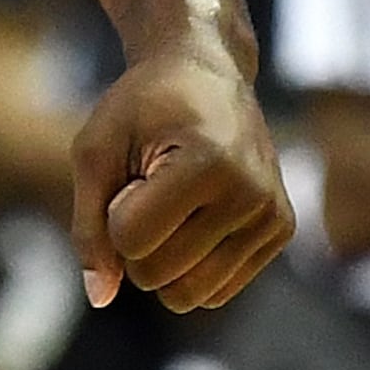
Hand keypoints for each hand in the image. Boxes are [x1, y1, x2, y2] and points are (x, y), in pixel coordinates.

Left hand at [68, 24, 292, 311]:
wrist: (206, 71)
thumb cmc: (141, 106)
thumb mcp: (95, 150)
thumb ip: (88, 225)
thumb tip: (100, 298)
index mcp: (206, 162)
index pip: (129, 238)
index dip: (112, 210)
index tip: (131, 169)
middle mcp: (251, 193)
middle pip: (157, 274)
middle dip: (133, 240)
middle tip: (149, 184)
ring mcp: (272, 215)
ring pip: (190, 294)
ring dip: (162, 258)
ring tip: (172, 203)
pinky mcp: (281, 230)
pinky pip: (218, 290)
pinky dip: (192, 265)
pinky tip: (196, 216)